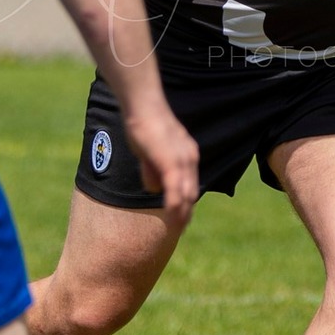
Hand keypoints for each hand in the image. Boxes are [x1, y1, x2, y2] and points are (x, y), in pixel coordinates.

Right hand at [124, 101, 199, 224]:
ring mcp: (182, 160)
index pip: (190, 184)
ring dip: (182, 213)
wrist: (143, 106)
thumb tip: (154, 188)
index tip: (181, 216)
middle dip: (186, 212)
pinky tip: (172, 216)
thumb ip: (153, 169)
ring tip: (177, 228)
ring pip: (186, 194)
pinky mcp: (171, 163)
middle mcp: (190, 158)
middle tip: (179, 228)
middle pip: (191, 192)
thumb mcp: (149, 152)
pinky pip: (175, 189)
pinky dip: (175, 205)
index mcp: (187, 154)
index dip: (186, 202)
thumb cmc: (143, 124)